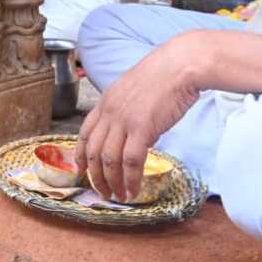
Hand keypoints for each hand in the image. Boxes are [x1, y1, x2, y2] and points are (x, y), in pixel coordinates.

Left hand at [74, 35, 203, 202]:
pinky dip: (130, 179)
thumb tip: (130, 132)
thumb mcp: (134, 90)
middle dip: (95, 176)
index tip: (81, 171)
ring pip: (109, 160)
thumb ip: (126, 110)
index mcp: (106, 101)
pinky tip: (133, 190)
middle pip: (94, 151)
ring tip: (118, 196)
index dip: (80, 155)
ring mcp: (124, 120)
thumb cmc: (164, 75)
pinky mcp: (142, 128)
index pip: (85, 133)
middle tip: (103, 192)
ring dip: (112, 183)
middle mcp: (109, 112)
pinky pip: (130, 161)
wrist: (180, 65)